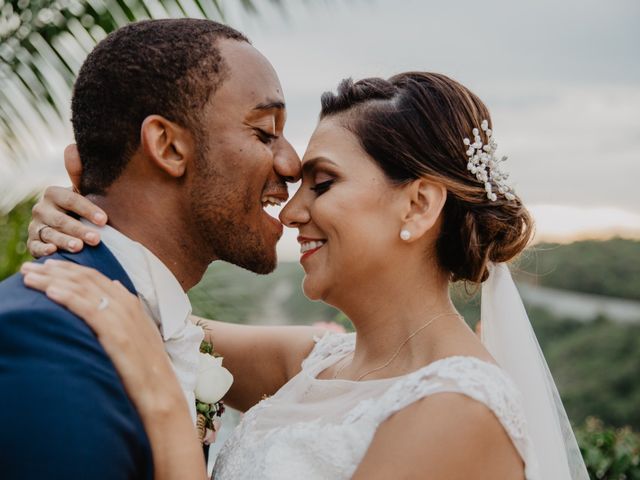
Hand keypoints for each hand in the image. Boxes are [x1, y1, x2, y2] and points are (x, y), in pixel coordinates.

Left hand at [21, 259, 182, 414]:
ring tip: (27, 276)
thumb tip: (114, 285)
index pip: (95, 277)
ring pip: (82, 289)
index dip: (69, 269)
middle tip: (28, 267)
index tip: (47, 266)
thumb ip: (126, 309)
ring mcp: (121, 317)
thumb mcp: (139, 331)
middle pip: (85, 279)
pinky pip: (86, 308)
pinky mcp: (115, 332)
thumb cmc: (146, 367)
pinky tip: (48, 292)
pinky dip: (67, 297)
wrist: (159, 389)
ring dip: (51, 280)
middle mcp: (126, 304)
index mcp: (130, 302)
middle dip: (54, 270)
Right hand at [28, 145, 107, 256]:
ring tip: (80, 248)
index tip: (104, 220)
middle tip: (96, 239)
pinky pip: (34, 247)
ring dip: (65, 241)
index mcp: (53, 193)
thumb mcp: (81, 191)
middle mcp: (41, 209)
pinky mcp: (32, 242)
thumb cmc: (79, 208)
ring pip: (50, 234)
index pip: (71, 200)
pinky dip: (43, 250)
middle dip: (79, 229)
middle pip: (61, 220)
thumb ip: (79, 173)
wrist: (67, 227)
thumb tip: (74, 147)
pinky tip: (53, 252)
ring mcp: (36, 226)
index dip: (88, 209)